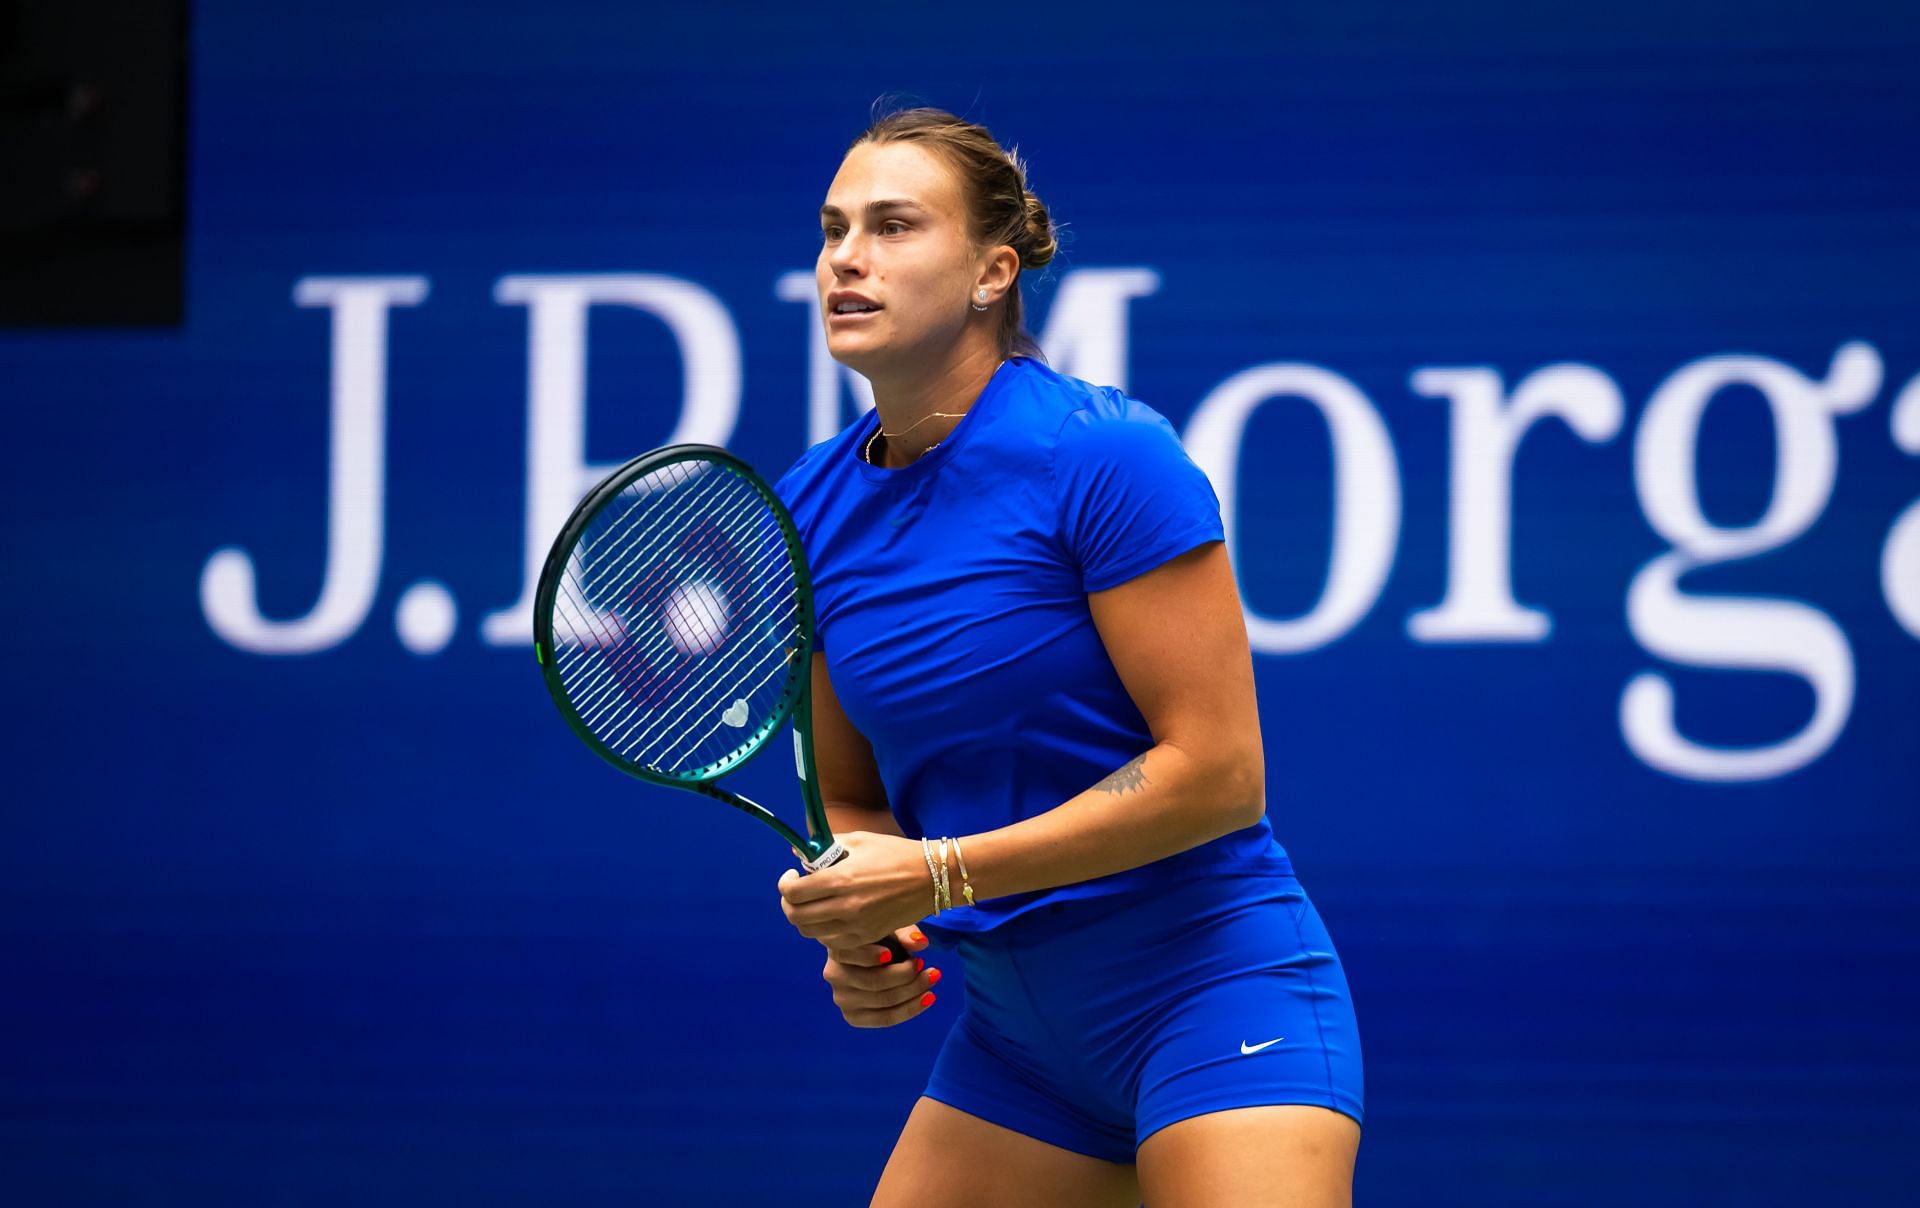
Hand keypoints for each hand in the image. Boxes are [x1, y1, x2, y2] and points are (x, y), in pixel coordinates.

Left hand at [777, 831, 932, 949]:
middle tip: (796, 892)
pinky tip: (833, 916)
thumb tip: (799, 851)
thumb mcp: (860, 841)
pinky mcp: (868, 937)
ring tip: (815, 903)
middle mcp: (845, 906)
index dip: (785, 884)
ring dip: (807, 918)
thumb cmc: (896, 853)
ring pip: (811, 933)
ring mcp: (857, 926)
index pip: (793, 892)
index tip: (791, 876)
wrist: (933, 878)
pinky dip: (826, 931)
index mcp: (841, 879)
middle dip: (790, 903)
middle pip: (796, 917)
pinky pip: (833, 943)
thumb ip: (827, 847)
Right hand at [820, 928, 938, 1027]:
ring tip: (932, 976)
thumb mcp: (891, 927)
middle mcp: (834, 975)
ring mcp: (842, 999)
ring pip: (883, 1001)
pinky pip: (885, 1018)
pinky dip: (911, 1009)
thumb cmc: (881, 937)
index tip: (891, 954)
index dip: (869, 956)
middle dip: (905, 974)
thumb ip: (904, 932)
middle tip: (923, 963)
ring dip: (913, 991)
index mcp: (837, 948)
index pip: (848, 954)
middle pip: (873, 982)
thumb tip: (920, 943)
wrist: (871, 956)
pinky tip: (929, 997)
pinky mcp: (853, 1017)